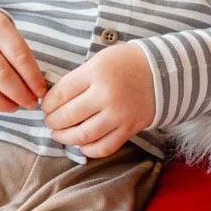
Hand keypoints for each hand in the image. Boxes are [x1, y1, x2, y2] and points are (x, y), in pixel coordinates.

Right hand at [0, 8, 45, 110]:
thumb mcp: (8, 33)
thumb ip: (20, 55)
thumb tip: (36, 87)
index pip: (20, 56)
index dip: (33, 78)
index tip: (41, 92)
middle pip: (1, 75)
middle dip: (20, 94)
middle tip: (31, 103)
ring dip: (1, 104)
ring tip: (15, 107)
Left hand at [42, 41, 154, 157]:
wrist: (164, 70)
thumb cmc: (128, 63)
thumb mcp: (100, 60)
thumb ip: (78, 78)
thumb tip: (54, 100)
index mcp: (96, 73)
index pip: (60, 94)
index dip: (48, 103)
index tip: (46, 106)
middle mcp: (106, 95)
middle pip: (67, 116)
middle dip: (53, 122)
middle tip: (51, 121)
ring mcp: (118, 114)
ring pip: (82, 135)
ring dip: (65, 138)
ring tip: (60, 134)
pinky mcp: (129, 128)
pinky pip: (104, 147)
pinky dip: (88, 149)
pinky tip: (82, 143)